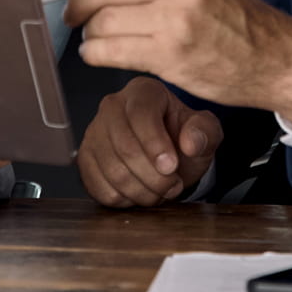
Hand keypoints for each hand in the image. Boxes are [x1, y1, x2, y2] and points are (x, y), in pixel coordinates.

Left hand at [64, 0, 291, 117]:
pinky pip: (110, 50)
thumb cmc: (234, 16)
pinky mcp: (170, 55)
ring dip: (88, 30)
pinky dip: (94, 53)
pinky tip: (98, 53)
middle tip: (74, 10)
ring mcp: (176, 19)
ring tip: (93, 35)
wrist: (270, 57)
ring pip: (103, 18)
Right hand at [77, 76, 220, 207]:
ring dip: (141, 191)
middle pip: (125, 147)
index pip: (141, 114)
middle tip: (173, 185)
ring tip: (160, 191)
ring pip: (112, 170)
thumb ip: (205, 132)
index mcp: (143, 91)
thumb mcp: (206, 132)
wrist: (166, 155)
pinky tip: (139, 192)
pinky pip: (98, 186)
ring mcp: (94, 132)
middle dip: (153, 176)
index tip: (172, 166)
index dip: (155, 144)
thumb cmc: (183, 138)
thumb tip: (191, 142)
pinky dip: (123, 199)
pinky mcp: (85, 158)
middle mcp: (113, 106)